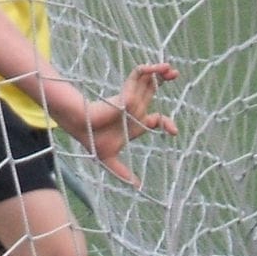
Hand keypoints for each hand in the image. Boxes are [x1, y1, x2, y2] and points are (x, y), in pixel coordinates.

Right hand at [77, 63, 179, 186]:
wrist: (80, 128)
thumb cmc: (93, 139)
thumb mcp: (110, 159)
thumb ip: (122, 171)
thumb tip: (136, 187)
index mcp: (136, 123)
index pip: (157, 119)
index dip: (167, 123)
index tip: (173, 132)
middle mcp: (135, 109)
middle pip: (153, 91)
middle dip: (164, 82)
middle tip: (176, 75)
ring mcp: (131, 99)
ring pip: (148, 82)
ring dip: (159, 73)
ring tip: (171, 69)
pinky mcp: (125, 93)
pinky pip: (137, 77)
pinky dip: (146, 71)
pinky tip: (157, 68)